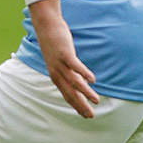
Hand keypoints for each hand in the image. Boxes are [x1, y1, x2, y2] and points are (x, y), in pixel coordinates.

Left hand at [30, 0, 98, 118]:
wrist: (46, 26)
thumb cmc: (55, 43)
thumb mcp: (62, 60)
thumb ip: (70, 72)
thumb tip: (82, 82)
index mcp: (56, 75)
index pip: (67, 95)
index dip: (76, 106)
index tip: (85, 115)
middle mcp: (57, 72)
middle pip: (70, 93)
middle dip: (80, 105)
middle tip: (90, 116)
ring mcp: (60, 63)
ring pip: (74, 82)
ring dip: (85, 92)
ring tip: (96, 100)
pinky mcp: (64, 53)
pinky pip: (75, 66)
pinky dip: (84, 73)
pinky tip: (92, 80)